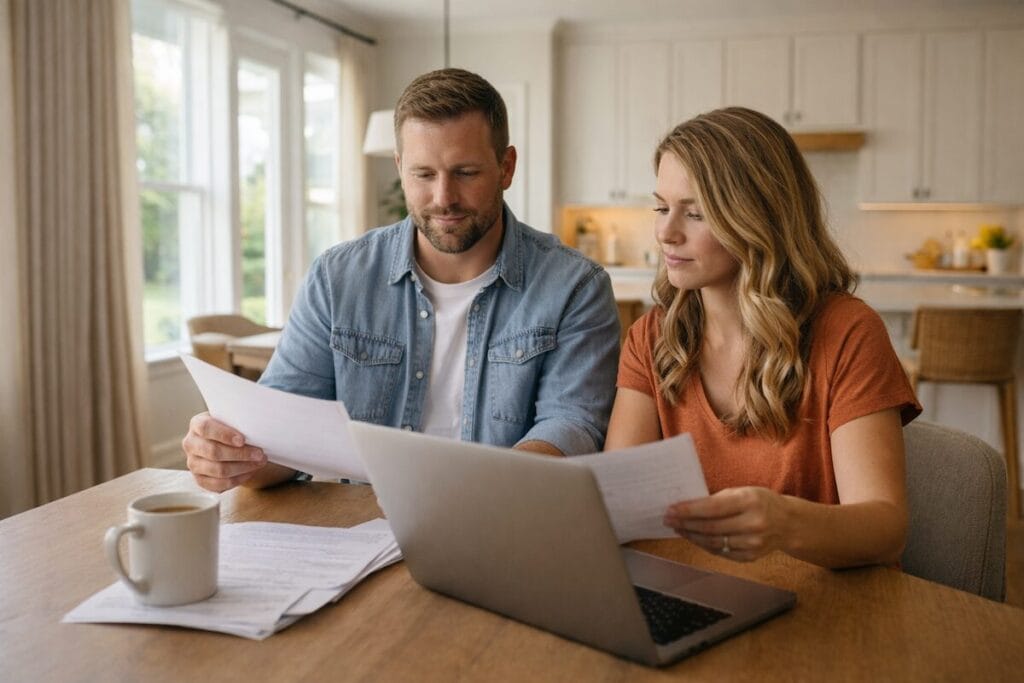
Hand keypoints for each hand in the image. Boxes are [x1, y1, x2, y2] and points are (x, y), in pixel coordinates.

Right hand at [182, 412, 267, 491]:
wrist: (226, 442)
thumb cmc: (231, 428)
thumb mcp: (232, 419)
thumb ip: (239, 421)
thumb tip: (257, 429)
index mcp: (197, 424)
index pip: (206, 428)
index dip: (224, 435)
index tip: (242, 440)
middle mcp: (191, 444)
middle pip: (214, 452)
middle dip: (240, 454)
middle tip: (259, 454)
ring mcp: (193, 463)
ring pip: (218, 470)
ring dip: (243, 468)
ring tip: (259, 462)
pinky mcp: (200, 479)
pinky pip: (219, 485)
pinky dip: (238, 479)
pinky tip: (250, 472)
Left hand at [663, 487, 791, 561]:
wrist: (788, 523)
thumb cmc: (760, 502)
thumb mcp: (743, 492)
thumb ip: (718, 499)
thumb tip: (687, 506)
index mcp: (750, 502)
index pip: (713, 508)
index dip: (689, 510)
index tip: (671, 509)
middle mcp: (753, 524)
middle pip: (710, 528)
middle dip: (685, 523)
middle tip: (668, 519)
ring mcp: (753, 543)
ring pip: (713, 542)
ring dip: (691, 535)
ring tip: (678, 528)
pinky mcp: (751, 556)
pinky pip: (720, 552)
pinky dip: (704, 545)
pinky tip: (694, 537)